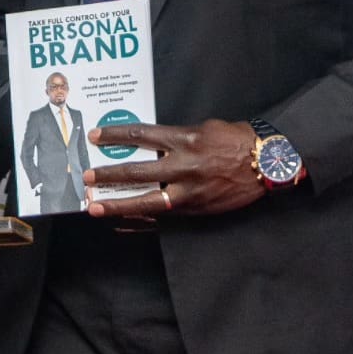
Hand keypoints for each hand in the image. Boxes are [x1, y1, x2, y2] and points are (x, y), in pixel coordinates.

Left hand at [83, 120, 265, 218]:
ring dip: (119, 205)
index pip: (141, 135)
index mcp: (184, 139)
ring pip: (147, 201)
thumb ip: (175, 138)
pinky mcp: (196, 209)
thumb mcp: (202, 129)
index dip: (115, 136)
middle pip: (138, 171)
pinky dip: (141, 221)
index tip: (95, 137)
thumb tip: (149, 145)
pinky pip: (163, 217)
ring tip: (95, 208)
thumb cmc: (235, 140)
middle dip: (109, 175)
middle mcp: (184, 166)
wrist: (266, 163)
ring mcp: (189, 191)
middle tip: (86, 178)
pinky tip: (122, 224)